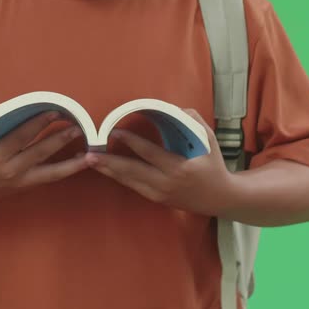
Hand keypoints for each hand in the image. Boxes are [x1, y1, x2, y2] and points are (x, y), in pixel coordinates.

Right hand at [0, 111, 88, 206]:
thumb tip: (21, 109)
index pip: (21, 136)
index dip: (39, 123)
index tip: (55, 111)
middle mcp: (9, 170)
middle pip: (40, 152)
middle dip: (60, 138)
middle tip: (77, 125)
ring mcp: (18, 182)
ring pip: (50, 172)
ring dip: (71, 160)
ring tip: (88, 147)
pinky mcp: (24, 187)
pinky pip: (48, 178)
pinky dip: (66, 170)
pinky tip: (80, 161)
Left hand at [87, 108, 236, 216]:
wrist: (220, 198)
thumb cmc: (214, 165)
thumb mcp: (209, 140)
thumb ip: (193, 121)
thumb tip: (175, 108)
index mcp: (179, 168)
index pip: (149, 154)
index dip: (131, 142)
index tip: (114, 132)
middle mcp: (166, 184)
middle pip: (132, 172)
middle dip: (109, 162)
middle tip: (89, 154)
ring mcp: (160, 194)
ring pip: (129, 181)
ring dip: (108, 170)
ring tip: (89, 161)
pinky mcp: (156, 199)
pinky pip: (134, 186)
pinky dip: (118, 177)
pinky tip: (106, 169)